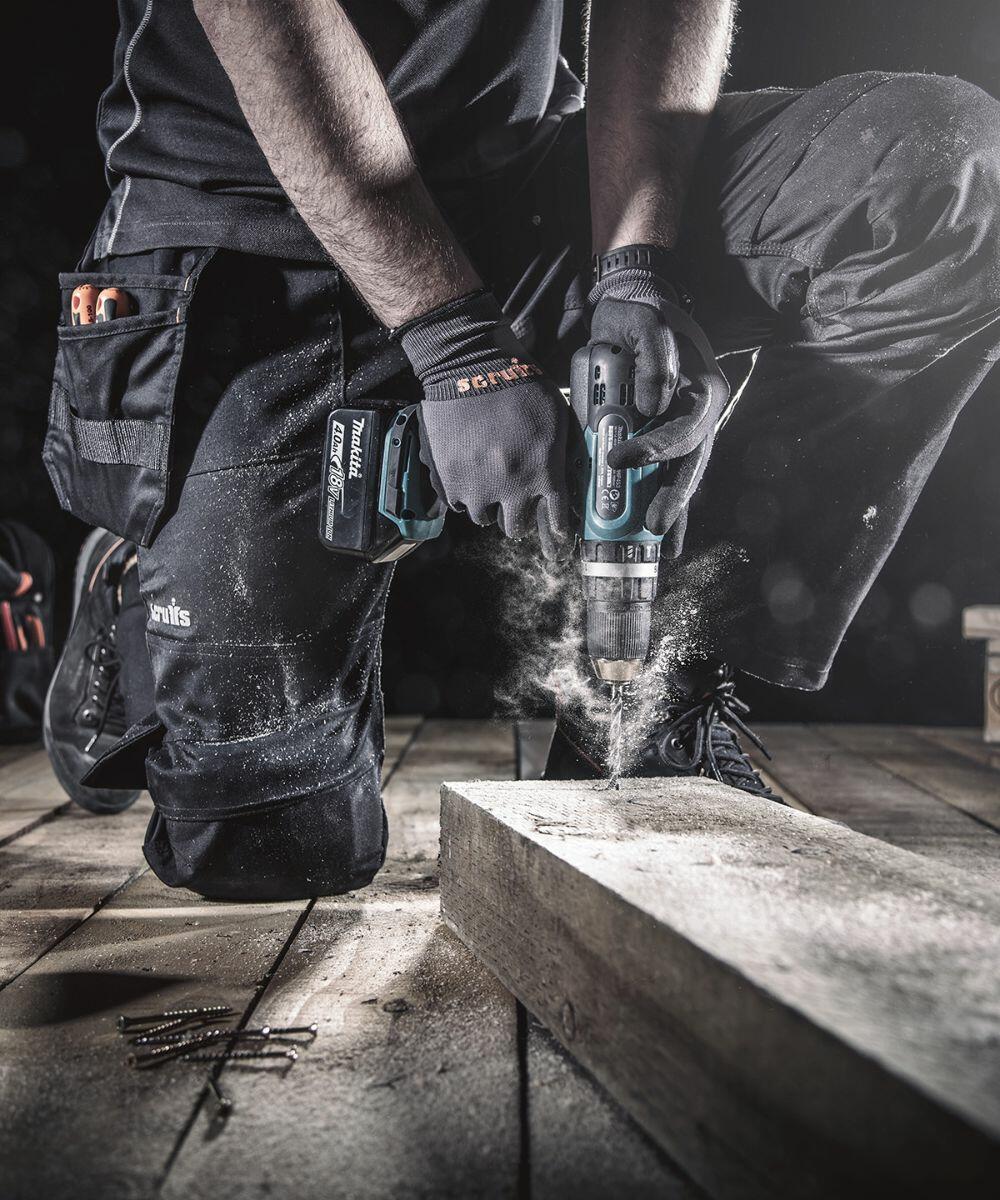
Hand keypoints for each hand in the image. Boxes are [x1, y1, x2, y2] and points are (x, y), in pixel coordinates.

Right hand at [398, 291, 571, 557]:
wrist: (471, 366)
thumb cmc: (519, 384)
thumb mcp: (556, 416)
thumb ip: (558, 453)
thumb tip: (561, 475)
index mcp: (544, 472)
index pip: (555, 520)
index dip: (555, 532)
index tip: (555, 540)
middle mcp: (513, 487)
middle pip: (516, 527)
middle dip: (515, 517)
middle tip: (512, 501)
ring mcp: (479, 487)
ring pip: (484, 519)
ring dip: (487, 506)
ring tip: (485, 484)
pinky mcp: (450, 481)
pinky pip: (458, 505)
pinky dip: (462, 495)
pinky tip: (466, 476)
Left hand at [588, 251, 727, 554]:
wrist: (633, 307)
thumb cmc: (638, 313)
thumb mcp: (642, 321)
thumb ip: (653, 356)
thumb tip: (653, 403)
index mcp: (704, 391)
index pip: (684, 432)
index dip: (655, 450)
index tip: (617, 460)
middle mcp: (700, 415)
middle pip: (690, 465)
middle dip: (672, 499)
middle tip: (652, 527)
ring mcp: (684, 427)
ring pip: (681, 475)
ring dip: (670, 510)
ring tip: (656, 546)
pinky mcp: (665, 433)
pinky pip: (666, 473)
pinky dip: (661, 501)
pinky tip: (653, 535)